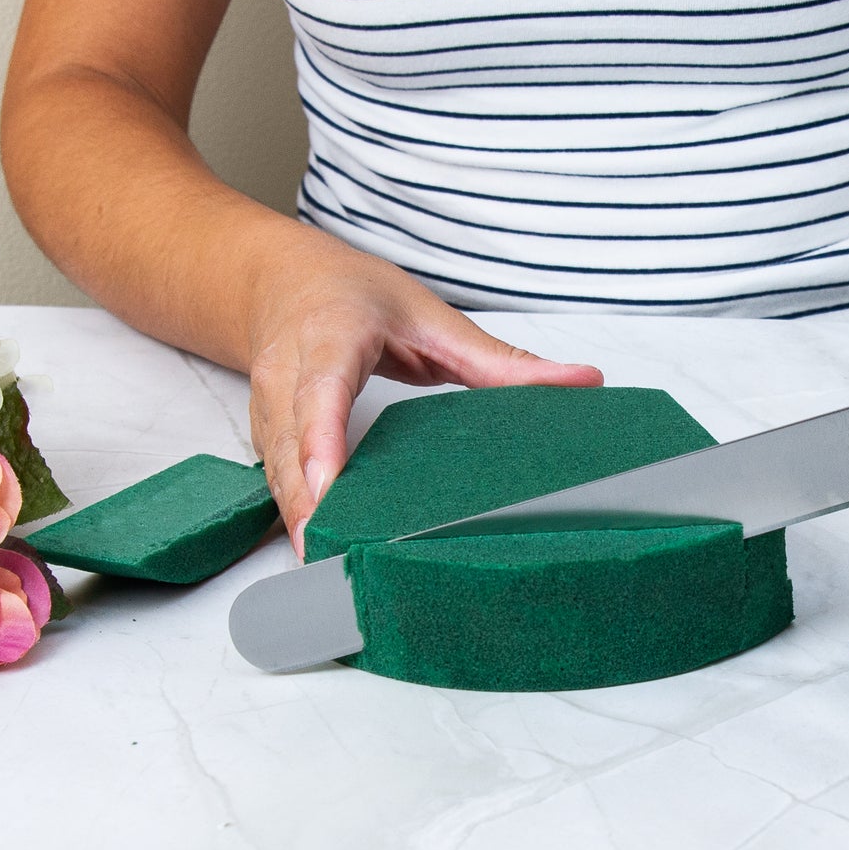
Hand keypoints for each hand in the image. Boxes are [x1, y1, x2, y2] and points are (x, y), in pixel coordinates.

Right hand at [246, 227, 602, 556]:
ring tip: (328, 568)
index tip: (328, 487)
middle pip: (291, 446)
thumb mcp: (432, 316)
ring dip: (298, 519)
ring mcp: (267, 408)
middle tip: (330, 555)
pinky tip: (321, 553)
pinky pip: (275, 482)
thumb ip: (502, 360)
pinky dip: (295, 516)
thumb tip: (584, 382)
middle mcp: (288, 373)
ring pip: (276, 472)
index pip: (321, 390)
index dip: (321, 440)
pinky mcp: (264, 435)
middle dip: (308, 502)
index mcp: (332, 335)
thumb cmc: (353, 294)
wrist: (281, 281)